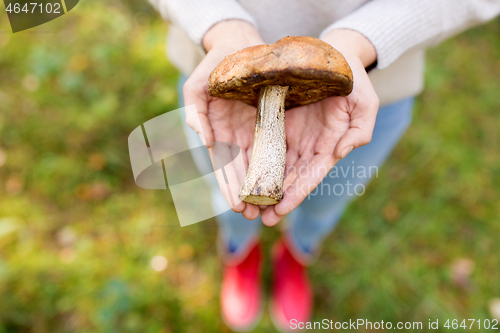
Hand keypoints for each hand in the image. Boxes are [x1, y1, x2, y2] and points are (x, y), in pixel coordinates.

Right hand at [183, 20, 263, 219]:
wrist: (239, 46)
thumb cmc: (215, 65)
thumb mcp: (197, 85)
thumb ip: (195, 111)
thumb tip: (204, 140)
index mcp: (218, 132)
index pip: (222, 165)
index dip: (228, 185)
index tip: (235, 203)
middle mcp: (236, 137)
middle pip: (241, 172)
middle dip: (245, 195)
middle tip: (252, 216)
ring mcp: (254, 132)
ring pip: (258, 165)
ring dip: (261, 188)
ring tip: (268, 210)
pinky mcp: (271, 124)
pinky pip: (275, 149)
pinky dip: (277, 168)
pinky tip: (283, 185)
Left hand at [260, 30, 379, 225]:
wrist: (333, 55)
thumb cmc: (352, 78)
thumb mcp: (365, 102)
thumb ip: (360, 130)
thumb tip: (339, 153)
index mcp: (328, 145)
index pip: (312, 175)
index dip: (297, 193)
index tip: (282, 210)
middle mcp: (308, 145)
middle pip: (291, 178)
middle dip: (277, 199)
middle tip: (261, 220)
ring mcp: (291, 136)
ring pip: (274, 167)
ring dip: (262, 188)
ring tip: (247, 207)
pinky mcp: (276, 123)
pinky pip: (262, 146)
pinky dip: (254, 163)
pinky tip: (241, 178)